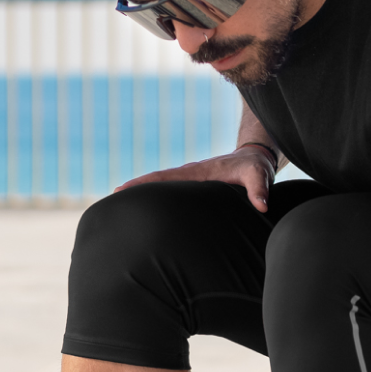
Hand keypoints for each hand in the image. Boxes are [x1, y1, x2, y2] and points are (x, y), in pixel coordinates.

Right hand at [116, 144, 277, 212]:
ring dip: (143, 196)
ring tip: (119, 211)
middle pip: (155, 183)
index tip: (120, 190)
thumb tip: (261, 204)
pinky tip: (147, 214)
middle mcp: (190, 175)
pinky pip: (171, 194)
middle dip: (133, 191)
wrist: (256, 158)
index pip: (164, 178)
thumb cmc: (256, 166)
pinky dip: (156, 199)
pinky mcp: (194, 188)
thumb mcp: (259, 174)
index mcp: (198, 172)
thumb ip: (259, 188)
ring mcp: (190, 181)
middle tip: (109, 203)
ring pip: (161, 189)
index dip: (143, 184)